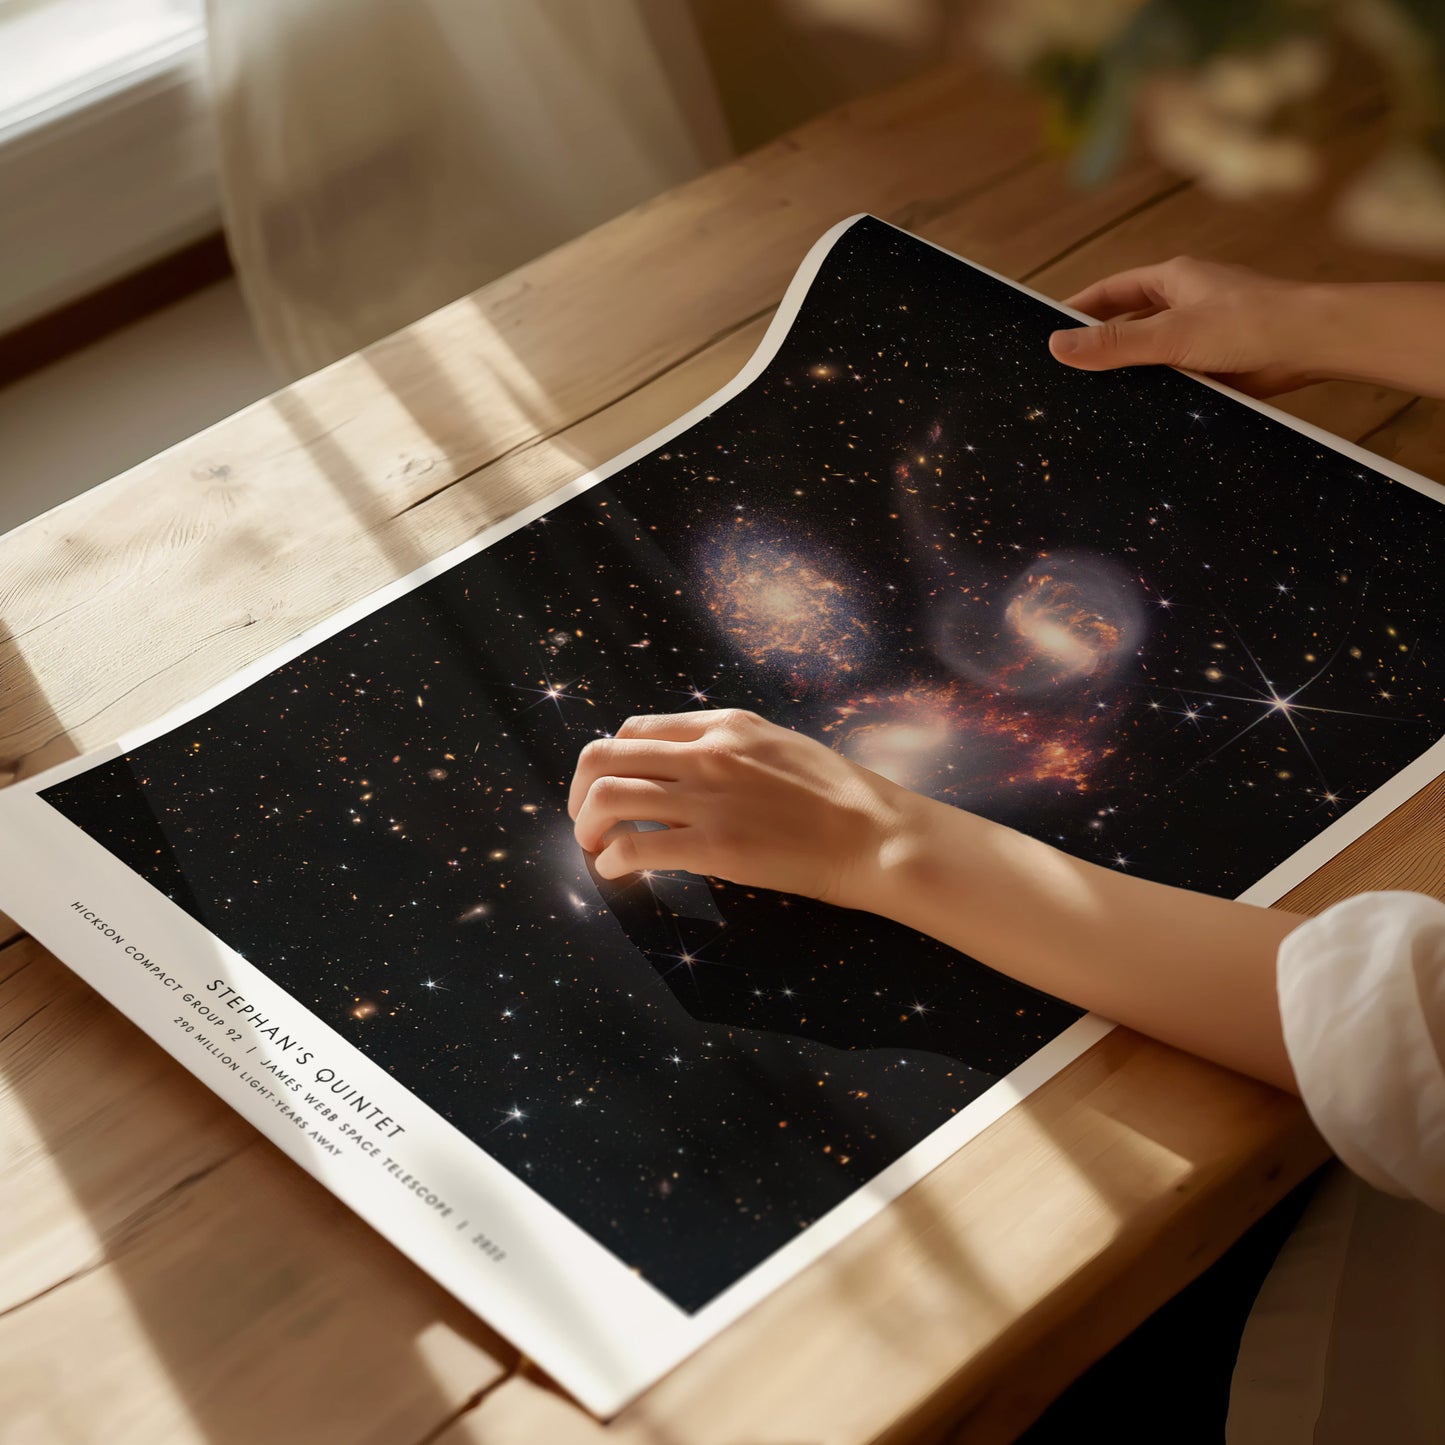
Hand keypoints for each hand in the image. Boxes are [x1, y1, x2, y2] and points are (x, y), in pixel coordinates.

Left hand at [567, 709, 922, 907]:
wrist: (874, 834)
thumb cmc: (836, 796)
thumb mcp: (777, 745)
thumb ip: (728, 748)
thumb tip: (684, 768)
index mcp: (723, 725)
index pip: (635, 729)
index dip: (611, 761)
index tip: (611, 788)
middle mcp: (706, 752)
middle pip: (604, 756)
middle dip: (581, 791)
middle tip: (586, 820)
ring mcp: (707, 798)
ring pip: (607, 796)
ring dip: (587, 826)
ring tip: (595, 848)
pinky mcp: (713, 846)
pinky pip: (634, 846)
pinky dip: (611, 861)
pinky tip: (618, 872)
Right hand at [1048, 255, 1319, 395]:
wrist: (1315, 344)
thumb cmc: (1252, 322)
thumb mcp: (1170, 334)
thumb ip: (1113, 343)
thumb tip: (1057, 346)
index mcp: (1174, 279)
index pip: (1111, 291)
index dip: (1078, 309)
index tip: (1049, 330)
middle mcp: (1187, 302)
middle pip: (1129, 322)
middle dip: (1100, 344)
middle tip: (1066, 370)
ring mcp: (1203, 333)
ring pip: (1152, 353)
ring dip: (1131, 372)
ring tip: (1095, 397)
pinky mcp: (1219, 364)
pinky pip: (1176, 377)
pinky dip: (1159, 391)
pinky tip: (1141, 412)